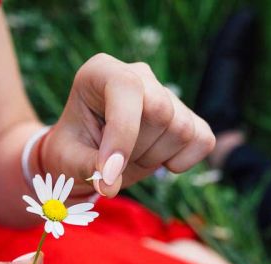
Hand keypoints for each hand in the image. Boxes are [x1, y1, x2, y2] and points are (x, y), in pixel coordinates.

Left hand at [42, 53, 214, 197]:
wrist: (86, 156)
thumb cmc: (72, 151)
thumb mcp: (67, 160)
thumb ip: (87, 168)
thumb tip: (111, 185)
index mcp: (101, 71)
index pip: (126, 88)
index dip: (123, 133)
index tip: (109, 173)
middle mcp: (138, 75)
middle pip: (160, 111)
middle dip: (137, 150)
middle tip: (113, 162)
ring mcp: (166, 94)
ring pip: (181, 130)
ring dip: (153, 158)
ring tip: (130, 157)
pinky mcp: (188, 117)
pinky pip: (203, 141)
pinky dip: (182, 161)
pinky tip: (156, 159)